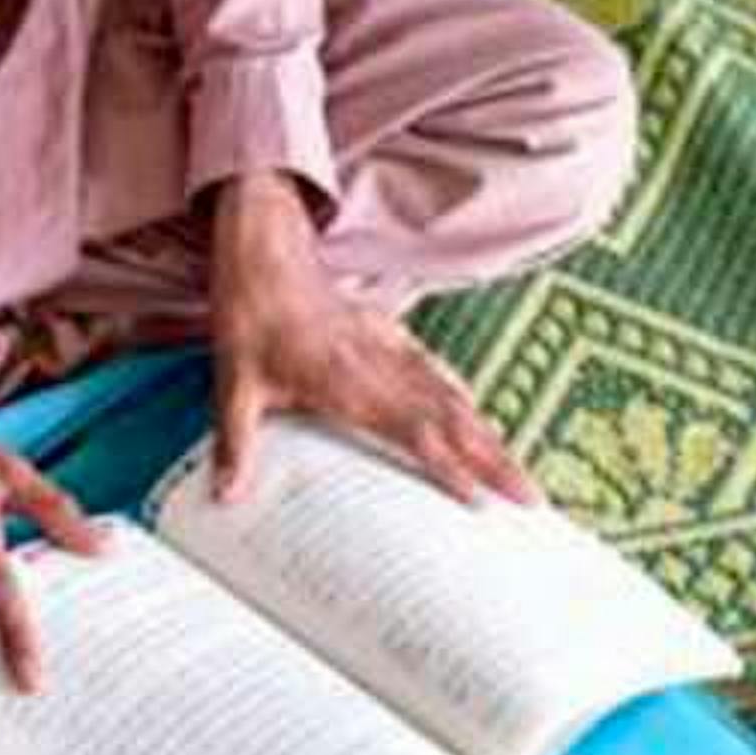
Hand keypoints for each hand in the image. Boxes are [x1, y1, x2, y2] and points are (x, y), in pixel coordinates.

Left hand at [203, 180, 534, 508]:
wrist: (264, 256)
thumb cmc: (250, 318)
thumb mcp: (234, 383)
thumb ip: (236, 444)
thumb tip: (225, 497)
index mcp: (347, 381)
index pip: (409, 430)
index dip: (445, 465)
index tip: (478, 498)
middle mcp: (380, 366)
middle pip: (450, 419)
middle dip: (494, 460)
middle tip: (530, 498)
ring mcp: (390, 348)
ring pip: (453, 396)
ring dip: (490, 435)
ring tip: (520, 473)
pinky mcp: (389, 335)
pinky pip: (437, 371)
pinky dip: (464, 397)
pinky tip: (479, 416)